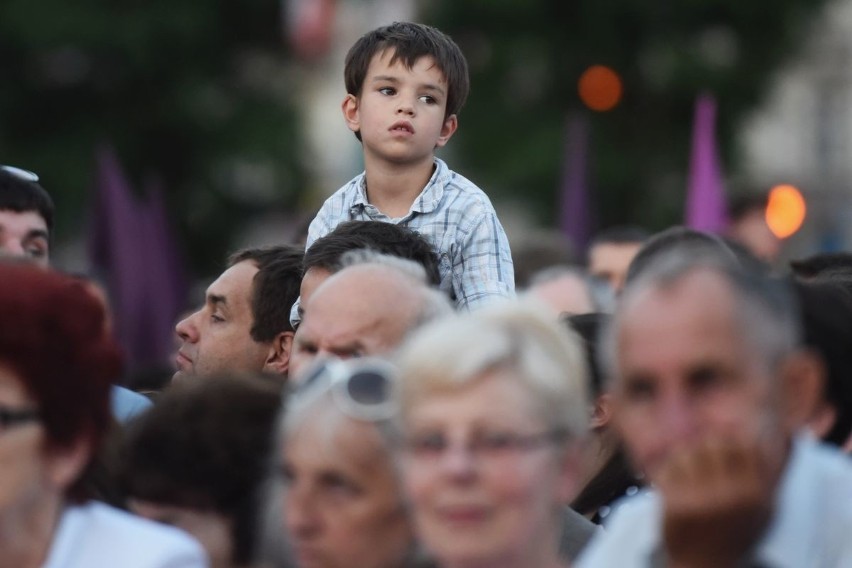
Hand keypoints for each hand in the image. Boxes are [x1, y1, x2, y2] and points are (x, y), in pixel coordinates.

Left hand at [657, 437, 778, 567]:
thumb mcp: (762, 511)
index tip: (726, 444)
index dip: (733, 439)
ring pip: (687, 452)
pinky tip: (673, 479)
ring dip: (686, 456)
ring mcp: (700, 500)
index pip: (744, 446)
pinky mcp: (674, 504)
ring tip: (689, 468)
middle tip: (705, 454)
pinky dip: (668, 469)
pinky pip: (667, 468)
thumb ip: (764, 475)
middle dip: (708, 445)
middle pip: (714, 444)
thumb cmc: (735, 534)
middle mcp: (729, 496)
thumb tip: (760, 434)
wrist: (704, 565)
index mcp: (754, 496)